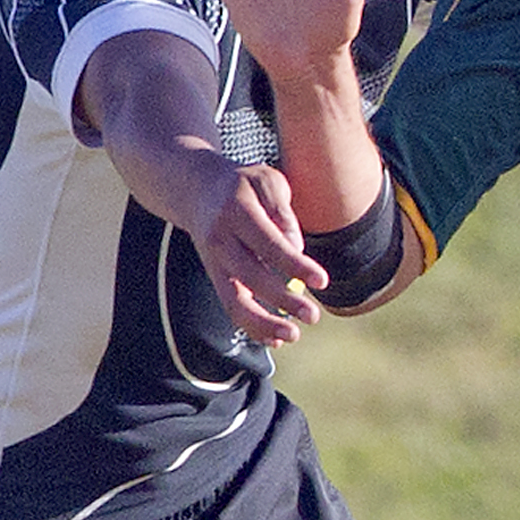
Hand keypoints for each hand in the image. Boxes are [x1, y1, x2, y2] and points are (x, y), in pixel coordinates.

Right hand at [177, 153, 327, 348]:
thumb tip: (295, 247)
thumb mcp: (267, 181)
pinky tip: (277, 339)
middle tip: (313, 316)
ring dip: (264, 324)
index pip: (269, 243)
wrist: (197, 190)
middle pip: (252, 276)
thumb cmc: (243, 185)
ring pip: (235, 301)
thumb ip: (283, 211)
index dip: (295, 265)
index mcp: (237, 211)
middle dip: (283, 300)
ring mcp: (214, 262)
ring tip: (293, 336)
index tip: (322, 281)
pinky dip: (253, 326)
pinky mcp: (216, 277)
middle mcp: (221, 240)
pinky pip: (232, 308)